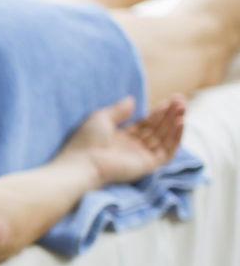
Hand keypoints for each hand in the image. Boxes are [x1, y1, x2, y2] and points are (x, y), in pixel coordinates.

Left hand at [57, 94, 186, 185]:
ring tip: (182, 109)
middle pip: (157, 129)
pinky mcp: (147, 165)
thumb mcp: (101, 118)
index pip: (146, 124)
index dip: (158, 112)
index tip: (170, 100)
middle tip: (180, 101)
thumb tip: (131, 100)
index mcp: (122, 137)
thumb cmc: (87, 140)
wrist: (83, 161)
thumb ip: (118, 110)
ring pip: (164, 139)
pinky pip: (167, 152)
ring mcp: (141, 156)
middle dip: (170, 115)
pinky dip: (176, 138)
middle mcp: (133, 147)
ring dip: (175, 123)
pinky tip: (180, 123)